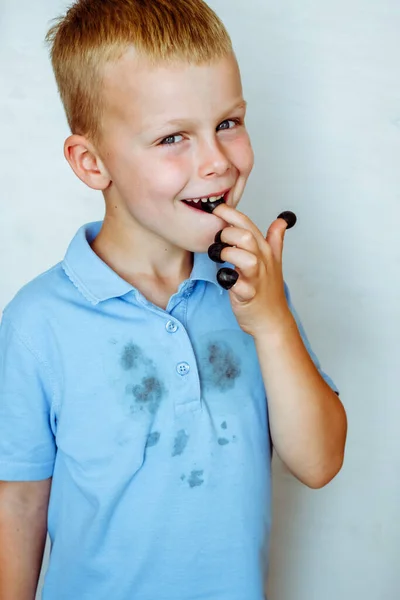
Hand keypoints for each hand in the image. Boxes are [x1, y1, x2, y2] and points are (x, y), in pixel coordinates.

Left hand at [209, 204, 295, 337]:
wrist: (271, 319)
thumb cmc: (268, 290)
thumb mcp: (274, 261)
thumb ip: (275, 239)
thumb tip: (281, 220)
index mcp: (264, 250)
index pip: (247, 223)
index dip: (230, 213)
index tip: (215, 208)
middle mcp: (262, 261)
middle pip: (246, 236)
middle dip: (226, 234)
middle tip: (218, 242)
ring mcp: (256, 278)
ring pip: (245, 258)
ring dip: (228, 255)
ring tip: (222, 259)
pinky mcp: (248, 295)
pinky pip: (237, 285)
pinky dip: (228, 281)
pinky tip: (224, 279)